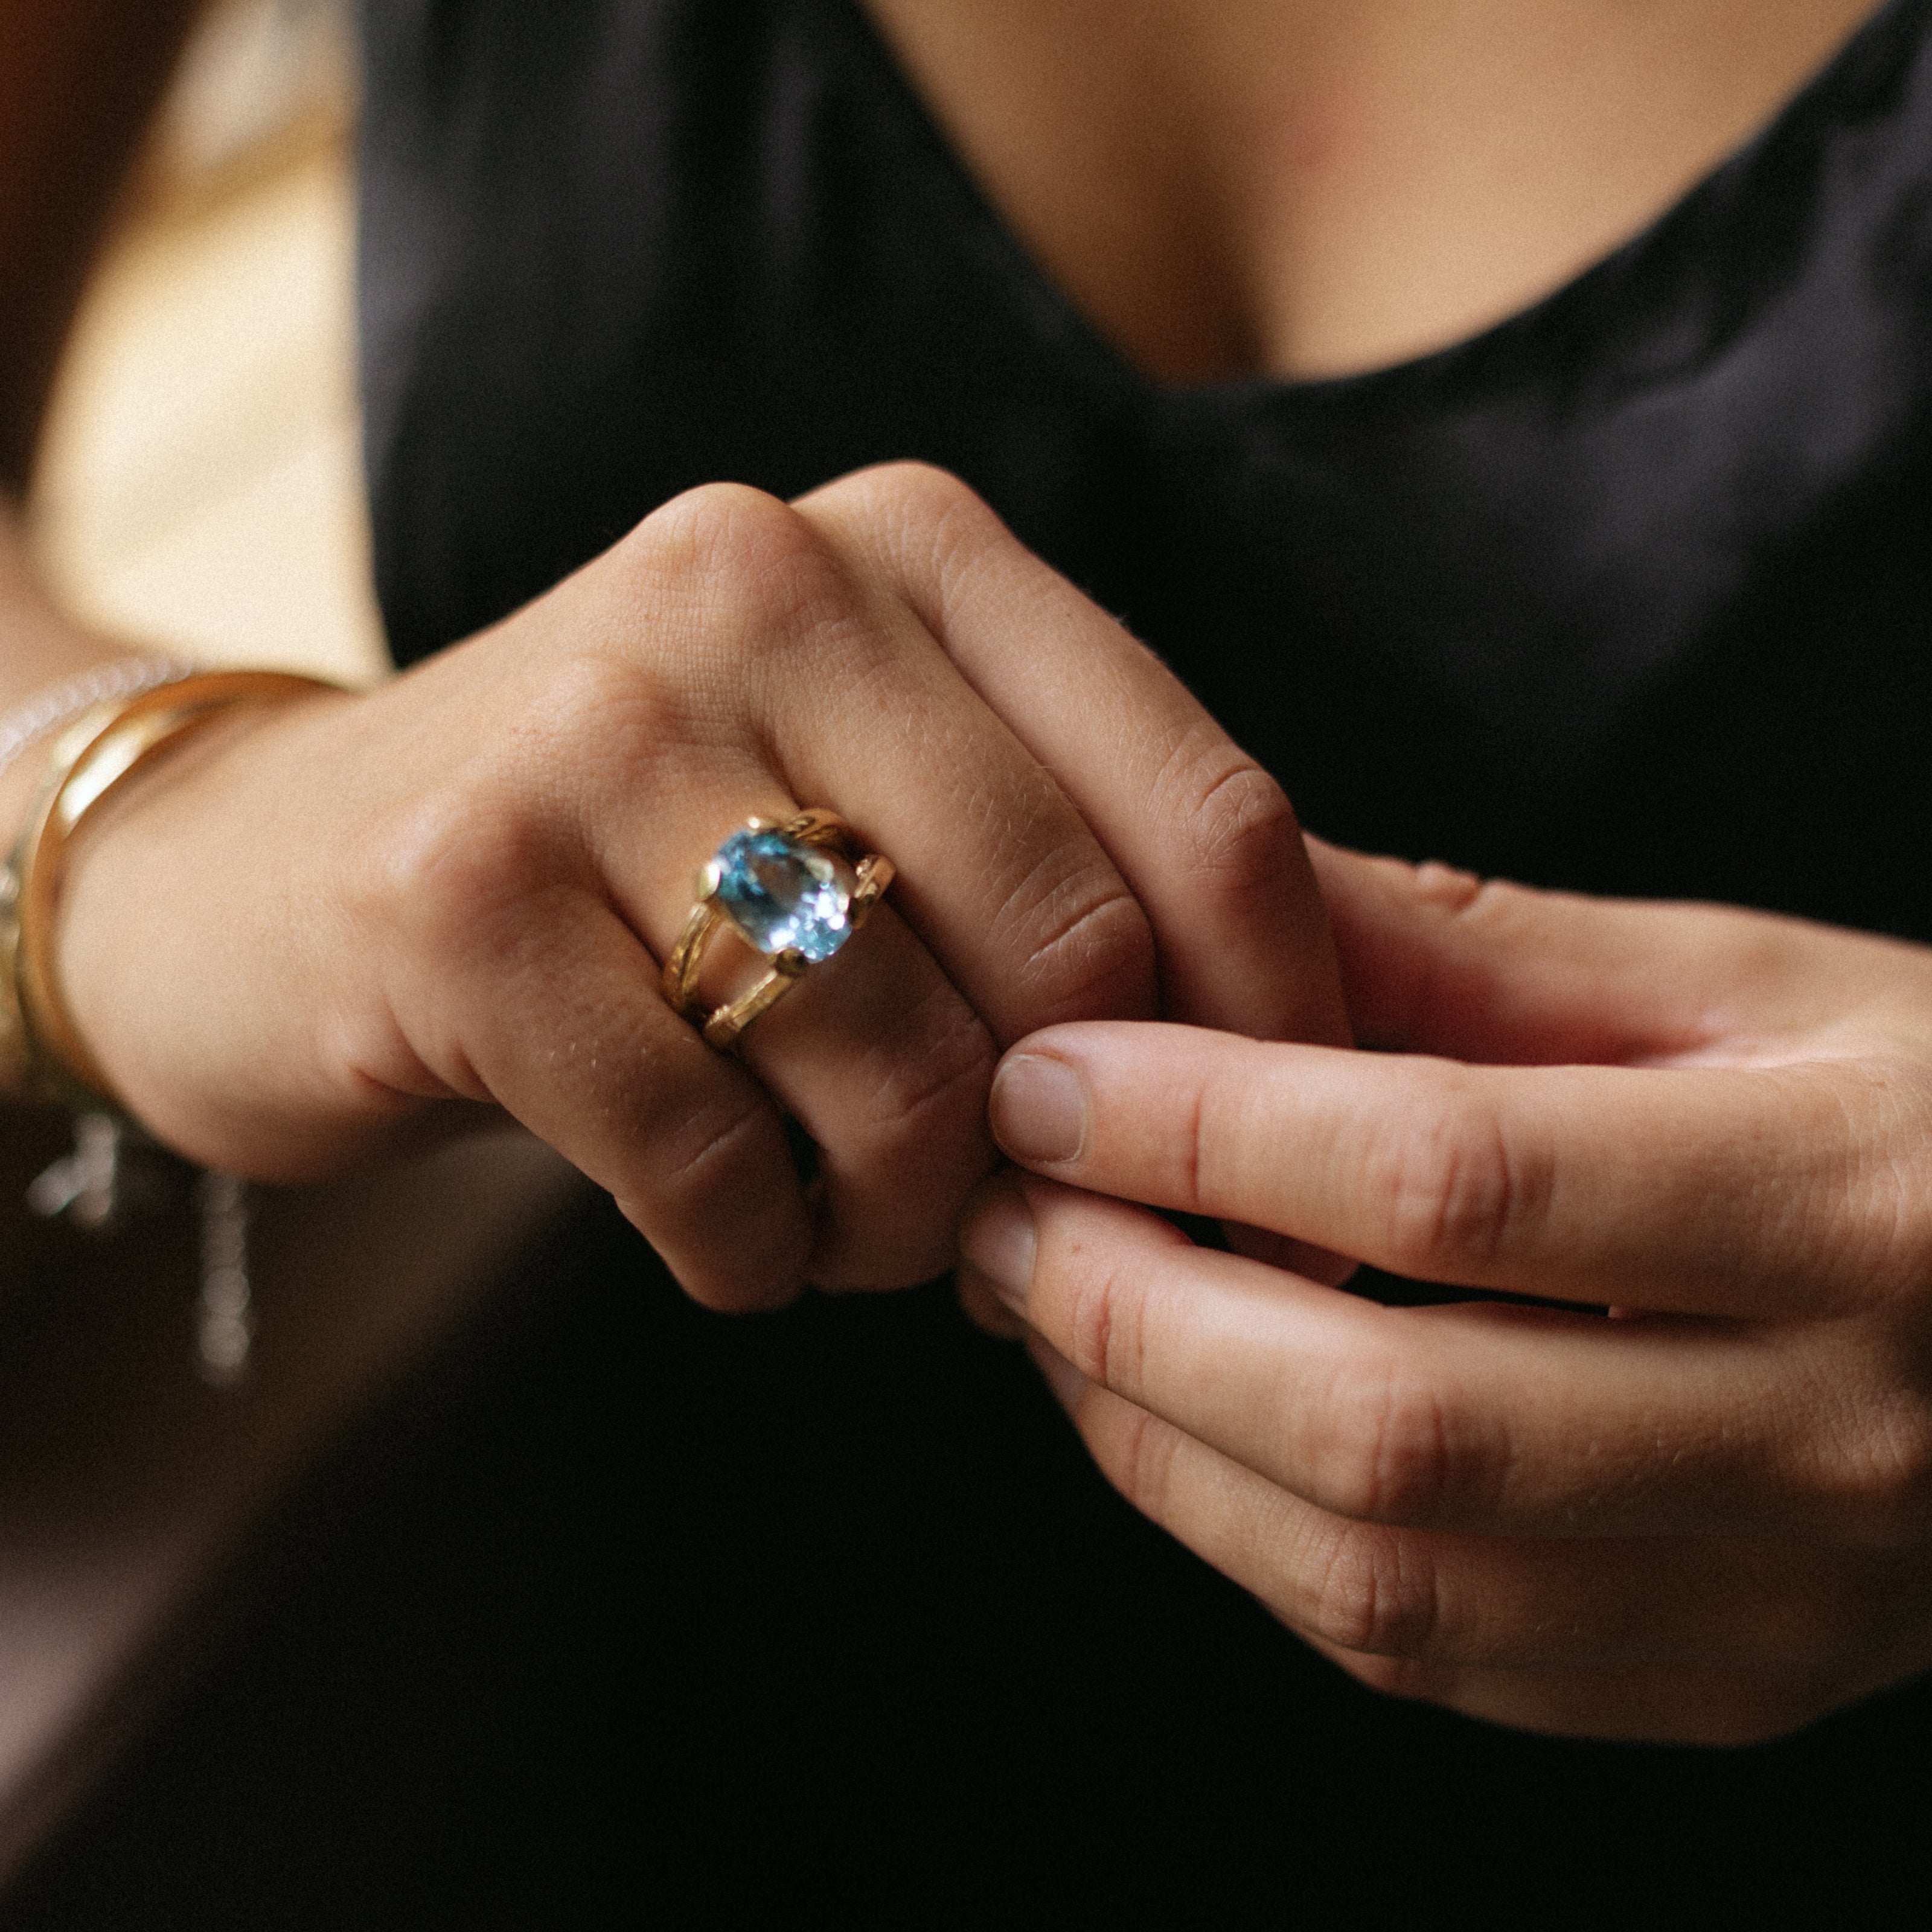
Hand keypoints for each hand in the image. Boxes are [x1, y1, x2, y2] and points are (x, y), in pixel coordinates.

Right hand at [52, 464, 1345, 1306]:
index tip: (1255, 1173)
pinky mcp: (457, 888)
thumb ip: (1073, 877)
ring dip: (903, 1220)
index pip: (1212, 815)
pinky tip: (727, 1236)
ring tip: (856, 1232)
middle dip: (1073, 1152)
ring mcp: (597, 721)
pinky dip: (748, 1250)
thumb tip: (1305, 1067)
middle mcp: (766, 583)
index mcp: (919, 550)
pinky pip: (707, 1153)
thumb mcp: (872, 802)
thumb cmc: (636, 873)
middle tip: (1012, 1225)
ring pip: (899, 1067)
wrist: (271, 876)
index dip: (1276, 1032)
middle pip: (1075, 953)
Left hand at [960, 840, 1931, 1742]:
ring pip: (1385, 1578)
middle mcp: (1834, 1437)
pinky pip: (1431, 1655)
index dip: (1210, 1125)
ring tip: (1048, 1311)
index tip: (1047, 1077)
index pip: (1457, 1180)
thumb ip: (1483, 955)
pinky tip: (1175, 1422)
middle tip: (1001, 1209)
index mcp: (1857, 1204)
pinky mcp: (1722, 1681)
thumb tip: (1231, 899)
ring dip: (1158, 1443)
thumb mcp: (1754, 981)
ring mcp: (1779, 1600)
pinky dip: (1251, 1538)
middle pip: (1394, 1421)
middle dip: (1134, 1311)